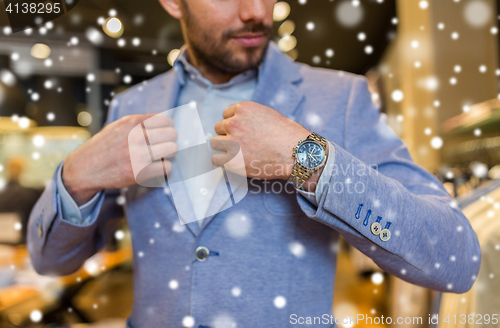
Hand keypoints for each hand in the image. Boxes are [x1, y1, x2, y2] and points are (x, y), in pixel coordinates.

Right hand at [62, 114, 176, 204]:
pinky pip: (168, 167)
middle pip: (172, 134)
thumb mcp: (118, 127)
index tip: (164, 133)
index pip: (164, 120)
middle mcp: (136, 137)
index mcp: (131, 123)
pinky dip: (164, 168)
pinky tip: (156, 167)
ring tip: (160, 156)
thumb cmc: (104, 146)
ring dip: (168, 153)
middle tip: (162, 146)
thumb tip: (164, 122)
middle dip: (169, 140)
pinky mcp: (141, 173)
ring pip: (172, 149)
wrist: (86, 169)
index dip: (167, 127)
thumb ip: (139, 123)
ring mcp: (139, 155)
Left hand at [211, 101, 309, 179]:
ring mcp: (231, 141)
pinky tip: (237, 163)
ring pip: (215, 143)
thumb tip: (240, 124)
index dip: (234, 125)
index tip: (241, 132)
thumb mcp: (268, 115)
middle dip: (228, 135)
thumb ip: (250, 118)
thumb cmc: (288, 136)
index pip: (226, 115)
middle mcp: (234, 123)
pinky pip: (216, 159)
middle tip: (242, 145)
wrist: (297, 154)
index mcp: (243, 109)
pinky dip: (225, 162)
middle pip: (219, 128)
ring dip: (225, 148)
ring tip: (240, 154)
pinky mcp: (231, 160)